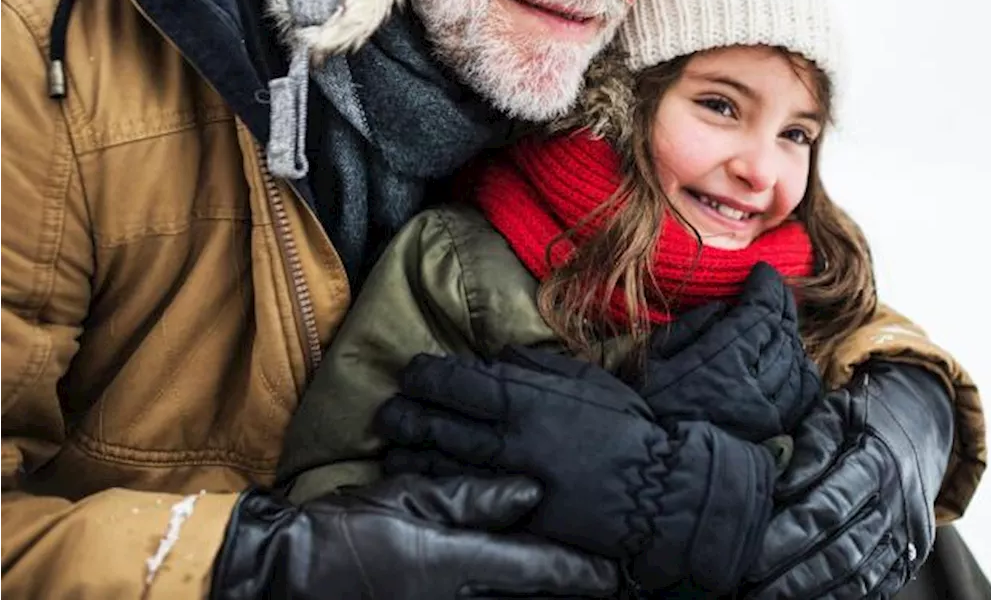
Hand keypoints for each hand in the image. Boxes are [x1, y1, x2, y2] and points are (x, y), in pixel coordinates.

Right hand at [209, 474, 618, 598]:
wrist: (284, 572)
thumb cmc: (345, 528)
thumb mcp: (408, 500)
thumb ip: (473, 498)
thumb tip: (531, 492)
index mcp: (456, 563)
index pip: (533, 568)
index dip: (578, 572)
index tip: (616, 575)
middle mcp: (454, 598)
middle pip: (526, 598)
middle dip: (568, 592)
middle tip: (609, 584)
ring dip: (537, 595)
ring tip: (575, 588)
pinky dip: (499, 596)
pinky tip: (511, 589)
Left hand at [377, 347, 776, 592]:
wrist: (657, 489)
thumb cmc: (628, 428)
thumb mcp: (587, 381)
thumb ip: (539, 368)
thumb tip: (499, 357)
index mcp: (527, 400)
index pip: (460, 383)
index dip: (428, 376)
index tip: (413, 371)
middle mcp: (510, 439)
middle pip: (440, 424)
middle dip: (407, 413)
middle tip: (388, 409)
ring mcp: (508, 481)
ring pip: (442, 464)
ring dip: (411, 452)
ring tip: (393, 445)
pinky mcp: (514, 516)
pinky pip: (462, 501)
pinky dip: (435, 489)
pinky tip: (417, 483)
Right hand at [641, 262, 821, 441]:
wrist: (650, 474)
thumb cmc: (641, 411)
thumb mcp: (651, 360)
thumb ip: (690, 328)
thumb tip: (723, 309)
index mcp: (720, 365)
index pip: (761, 314)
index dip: (767, 286)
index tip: (763, 271)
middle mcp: (752, 390)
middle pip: (783, 333)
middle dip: (779, 305)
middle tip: (770, 290)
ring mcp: (768, 416)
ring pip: (797, 361)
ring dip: (790, 335)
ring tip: (777, 320)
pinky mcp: (773, 435)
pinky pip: (803, 394)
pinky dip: (802, 369)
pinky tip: (791, 358)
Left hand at [740, 363, 954, 599]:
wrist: (926, 424)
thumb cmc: (866, 415)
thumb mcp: (837, 410)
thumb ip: (811, 445)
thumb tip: (781, 484)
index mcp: (877, 462)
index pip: (827, 508)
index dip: (788, 536)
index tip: (750, 558)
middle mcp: (899, 502)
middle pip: (842, 551)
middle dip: (793, 577)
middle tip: (750, 590)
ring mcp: (909, 533)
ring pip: (860, 576)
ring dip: (814, 594)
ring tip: (769, 599)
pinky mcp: (913, 554)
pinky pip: (878, 586)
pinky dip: (843, 598)